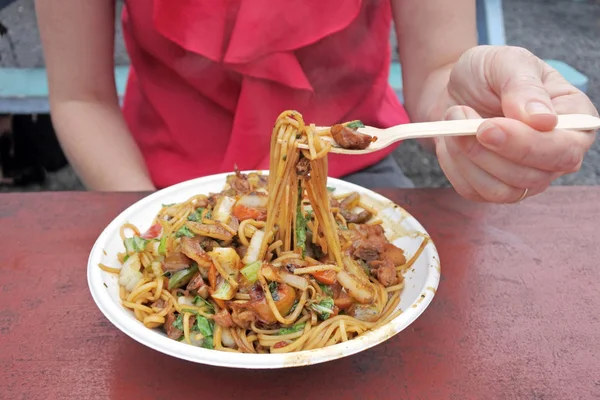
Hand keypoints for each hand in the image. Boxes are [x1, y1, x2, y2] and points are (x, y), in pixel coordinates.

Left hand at [435, 45, 598, 202]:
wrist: (456, 90)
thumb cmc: (488, 73)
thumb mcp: (506, 63)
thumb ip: (525, 87)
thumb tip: (544, 121)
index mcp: (575, 121)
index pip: (564, 150)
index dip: (525, 144)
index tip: (487, 127)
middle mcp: (556, 155)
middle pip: (532, 177)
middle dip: (489, 152)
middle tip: (460, 117)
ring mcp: (526, 176)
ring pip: (502, 190)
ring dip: (468, 157)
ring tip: (454, 118)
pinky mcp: (494, 187)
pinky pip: (475, 191)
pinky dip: (455, 165)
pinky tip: (452, 139)